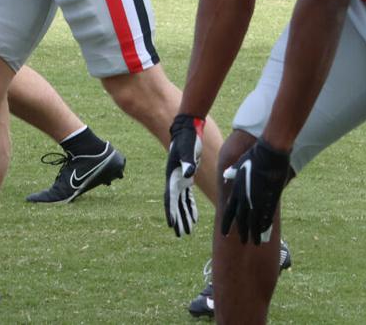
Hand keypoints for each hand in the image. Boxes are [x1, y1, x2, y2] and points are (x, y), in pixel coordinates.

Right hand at [165, 113, 203, 236]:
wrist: (187, 130)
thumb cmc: (187, 140)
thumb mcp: (188, 151)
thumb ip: (187, 163)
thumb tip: (188, 175)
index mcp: (173, 176)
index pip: (170, 198)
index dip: (171, 212)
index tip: (172, 225)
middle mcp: (174, 180)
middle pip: (175, 204)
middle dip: (178, 219)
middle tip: (180, 234)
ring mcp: (180, 179)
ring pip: (181, 202)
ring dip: (184, 216)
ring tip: (188, 230)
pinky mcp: (187, 177)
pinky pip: (188, 196)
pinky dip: (190, 207)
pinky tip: (194, 217)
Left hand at [221, 138, 290, 244]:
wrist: (269, 154)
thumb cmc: (253, 157)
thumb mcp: (238, 165)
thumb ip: (232, 173)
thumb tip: (226, 175)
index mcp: (236, 191)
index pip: (229, 212)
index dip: (226, 223)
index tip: (224, 234)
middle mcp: (246, 198)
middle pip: (243, 219)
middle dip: (242, 231)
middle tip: (243, 241)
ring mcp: (259, 199)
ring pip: (255, 221)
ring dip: (255, 232)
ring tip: (255, 242)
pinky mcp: (271, 198)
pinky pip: (267, 216)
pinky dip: (266, 225)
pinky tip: (266, 232)